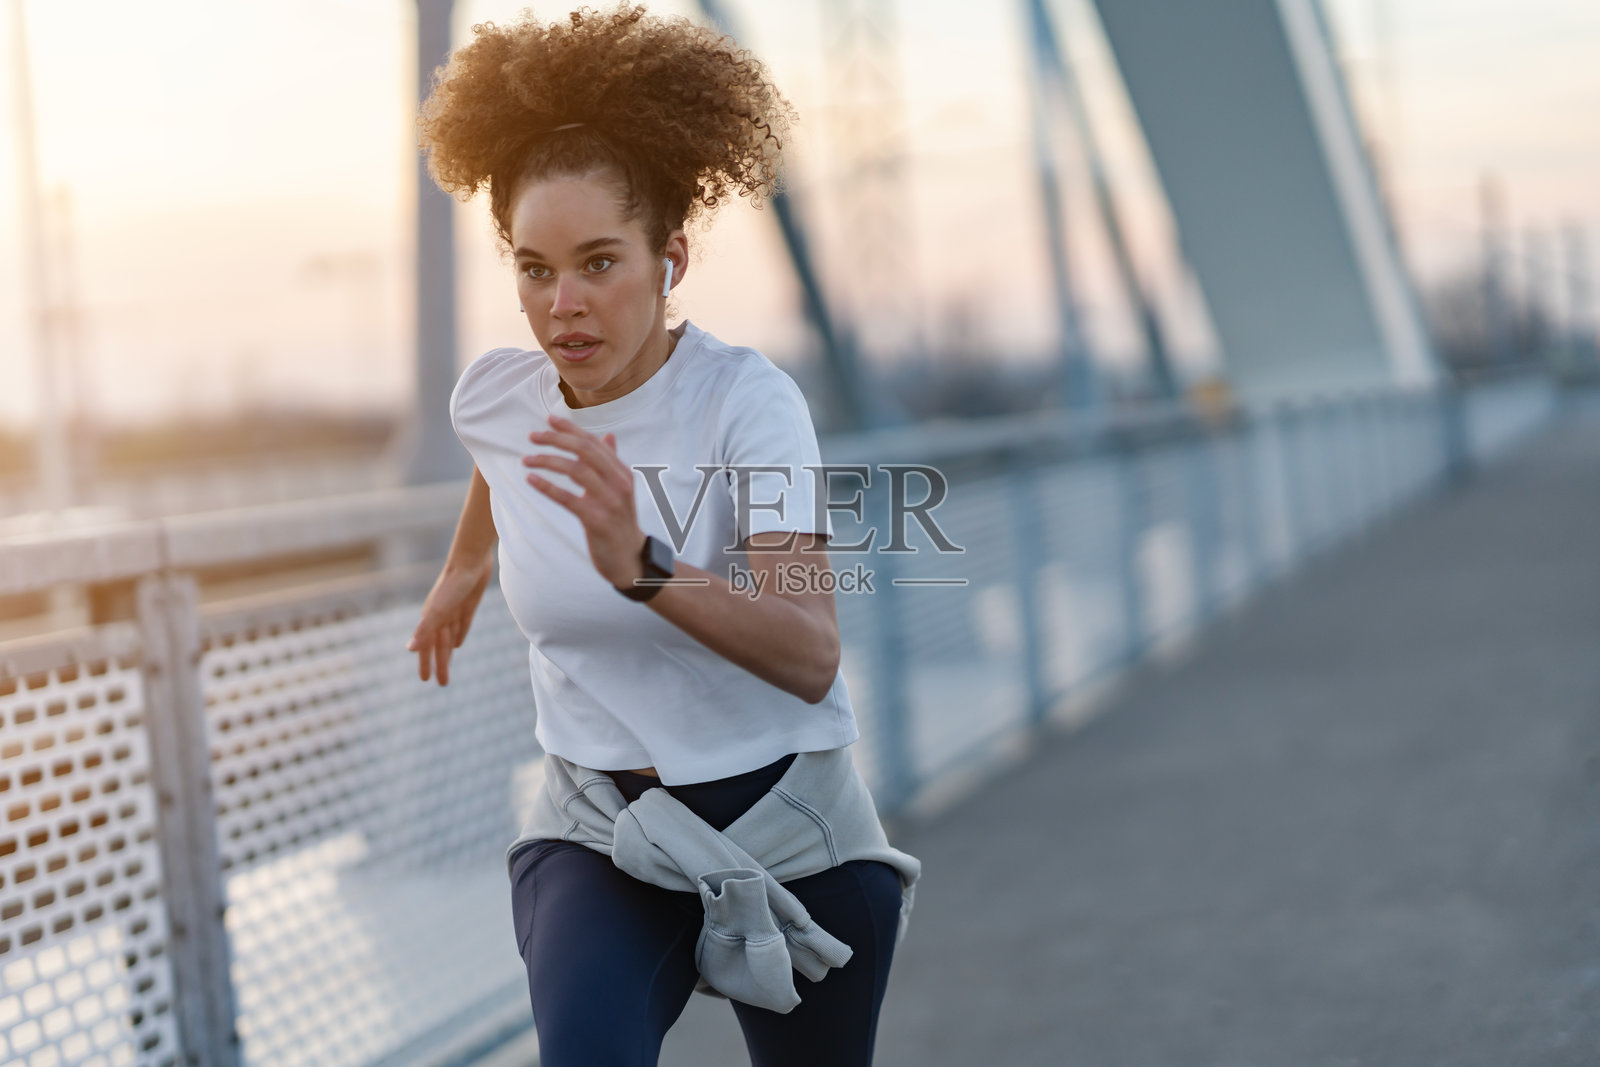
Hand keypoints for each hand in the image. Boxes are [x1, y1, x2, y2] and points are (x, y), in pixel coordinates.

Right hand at [406, 554, 492, 684]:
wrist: (471, 559)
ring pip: (450, 638)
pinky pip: (461, 626)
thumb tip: (409, 649)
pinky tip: (458, 644)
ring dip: (448, 653)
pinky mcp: (468, 604)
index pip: (427, 647)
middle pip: (440, 646)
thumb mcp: (439, 610)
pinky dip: (459, 636)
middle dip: (440, 664)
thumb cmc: (453, 585)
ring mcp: (454, 610)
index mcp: (431, 619)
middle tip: (442, 685)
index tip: (425, 680)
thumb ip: (424, 630)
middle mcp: (441, 617)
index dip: (426, 663)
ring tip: (447, 667)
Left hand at [522, 415, 644, 590]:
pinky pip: (568, 499)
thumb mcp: (621, 490)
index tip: (549, 420)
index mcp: (623, 473)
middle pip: (584, 451)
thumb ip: (612, 464)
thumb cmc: (620, 523)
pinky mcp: (597, 521)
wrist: (631, 559)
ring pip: (576, 470)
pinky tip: (531, 480)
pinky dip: (547, 487)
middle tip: (533, 437)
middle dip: (556, 440)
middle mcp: (619, 484)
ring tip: (527, 460)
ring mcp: (609, 502)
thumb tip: (609, 436)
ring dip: (547, 461)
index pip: (594, 442)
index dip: (571, 429)